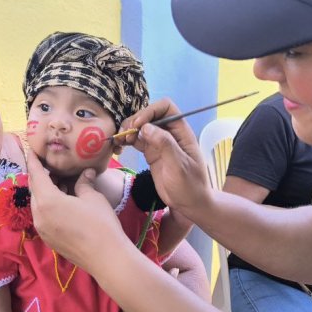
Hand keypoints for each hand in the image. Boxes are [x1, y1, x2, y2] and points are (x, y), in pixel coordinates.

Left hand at [25, 147, 131, 271]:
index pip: (35, 174)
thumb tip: (85, 172)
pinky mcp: (48, 239)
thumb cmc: (101, 224)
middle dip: (39, 175)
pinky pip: (42, 216)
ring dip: (44, 191)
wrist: (106, 258)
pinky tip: (62, 201)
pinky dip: (48, 205)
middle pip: (34, 189)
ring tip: (58, 181)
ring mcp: (42, 229)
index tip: (30, 148)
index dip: (33, 160)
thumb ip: (83, 183)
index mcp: (47, 201)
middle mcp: (38, 215)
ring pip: (38, 204)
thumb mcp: (93, 198)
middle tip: (48, 163)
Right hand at [120, 99, 211, 215]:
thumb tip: (146, 127)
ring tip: (121, 141)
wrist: (190, 204)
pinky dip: (127, 140)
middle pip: (150, 115)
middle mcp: (170, 133)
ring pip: (141, 127)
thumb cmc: (190, 186)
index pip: (166, 108)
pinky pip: (137, 140)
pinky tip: (120, 146)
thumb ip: (165, 144)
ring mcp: (159, 143)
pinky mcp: (151, 153)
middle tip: (125, 136)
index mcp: (181, 131)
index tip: (138, 125)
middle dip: (136, 121)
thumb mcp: (179, 166)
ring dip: (129, 130)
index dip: (150, 111)